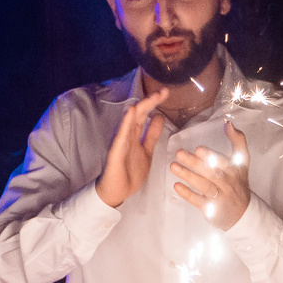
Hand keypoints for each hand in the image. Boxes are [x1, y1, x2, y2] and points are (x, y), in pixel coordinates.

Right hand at [95, 88, 169, 207]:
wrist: (117, 191)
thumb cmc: (130, 172)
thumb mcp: (147, 151)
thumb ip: (151, 135)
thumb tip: (159, 117)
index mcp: (135, 135)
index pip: (146, 115)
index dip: (155, 104)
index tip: (166, 93)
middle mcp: (128, 135)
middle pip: (139, 115)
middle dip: (151, 102)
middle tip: (163, 91)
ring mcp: (121, 142)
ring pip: (130, 122)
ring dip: (140, 109)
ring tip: (150, 97)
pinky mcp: (116, 151)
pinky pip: (121, 136)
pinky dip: (126, 123)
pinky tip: (131, 112)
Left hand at [170, 119, 251, 228]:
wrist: (243, 213)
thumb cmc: (239, 182)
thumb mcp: (243, 161)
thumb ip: (238, 141)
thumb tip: (228, 123)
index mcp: (235, 170)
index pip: (223, 162)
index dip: (211, 156)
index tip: (198, 149)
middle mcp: (228, 183)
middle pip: (210, 173)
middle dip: (194, 163)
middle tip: (179, 154)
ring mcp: (220, 197)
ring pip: (203, 185)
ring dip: (188, 176)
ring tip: (173, 166)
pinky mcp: (211, 209)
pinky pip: (198, 200)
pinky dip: (187, 194)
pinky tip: (177, 185)